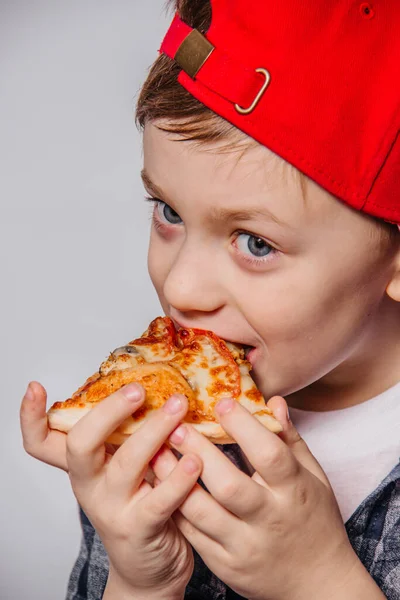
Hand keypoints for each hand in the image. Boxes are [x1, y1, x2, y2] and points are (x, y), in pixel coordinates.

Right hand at [20, 382, 201, 597]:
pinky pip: (158, 501)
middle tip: (138, 390)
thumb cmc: (139, 504)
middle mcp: (89, 485)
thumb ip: (127, 435)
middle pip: (80, 444)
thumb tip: (154, 383)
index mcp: (83, 466)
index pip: (41, 443)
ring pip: (125, 464)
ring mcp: (112, 509)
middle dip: (109, 412)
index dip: (32, 417)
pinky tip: (194, 461)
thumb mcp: (123, 468)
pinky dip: (178, 478)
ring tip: (178, 408)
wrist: (148, 569)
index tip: (35, 387)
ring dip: (154, 431)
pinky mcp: (140, 529)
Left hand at [152, 396, 363, 599]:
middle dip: (199, 452)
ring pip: (202, 512)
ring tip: (158, 452)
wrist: (318, 583)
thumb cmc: (314, 520)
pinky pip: (193, 534)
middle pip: (229, 485)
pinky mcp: (226, 565)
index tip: (221, 402)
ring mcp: (245, 546)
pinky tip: (160, 484)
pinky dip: (174, 507)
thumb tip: (272, 402)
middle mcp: (269, 520)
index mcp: (294, 492)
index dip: (244, 427)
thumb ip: (289, 440)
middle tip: (177, 426)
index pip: (269, 455)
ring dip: (175, 480)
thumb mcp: (313, 477)